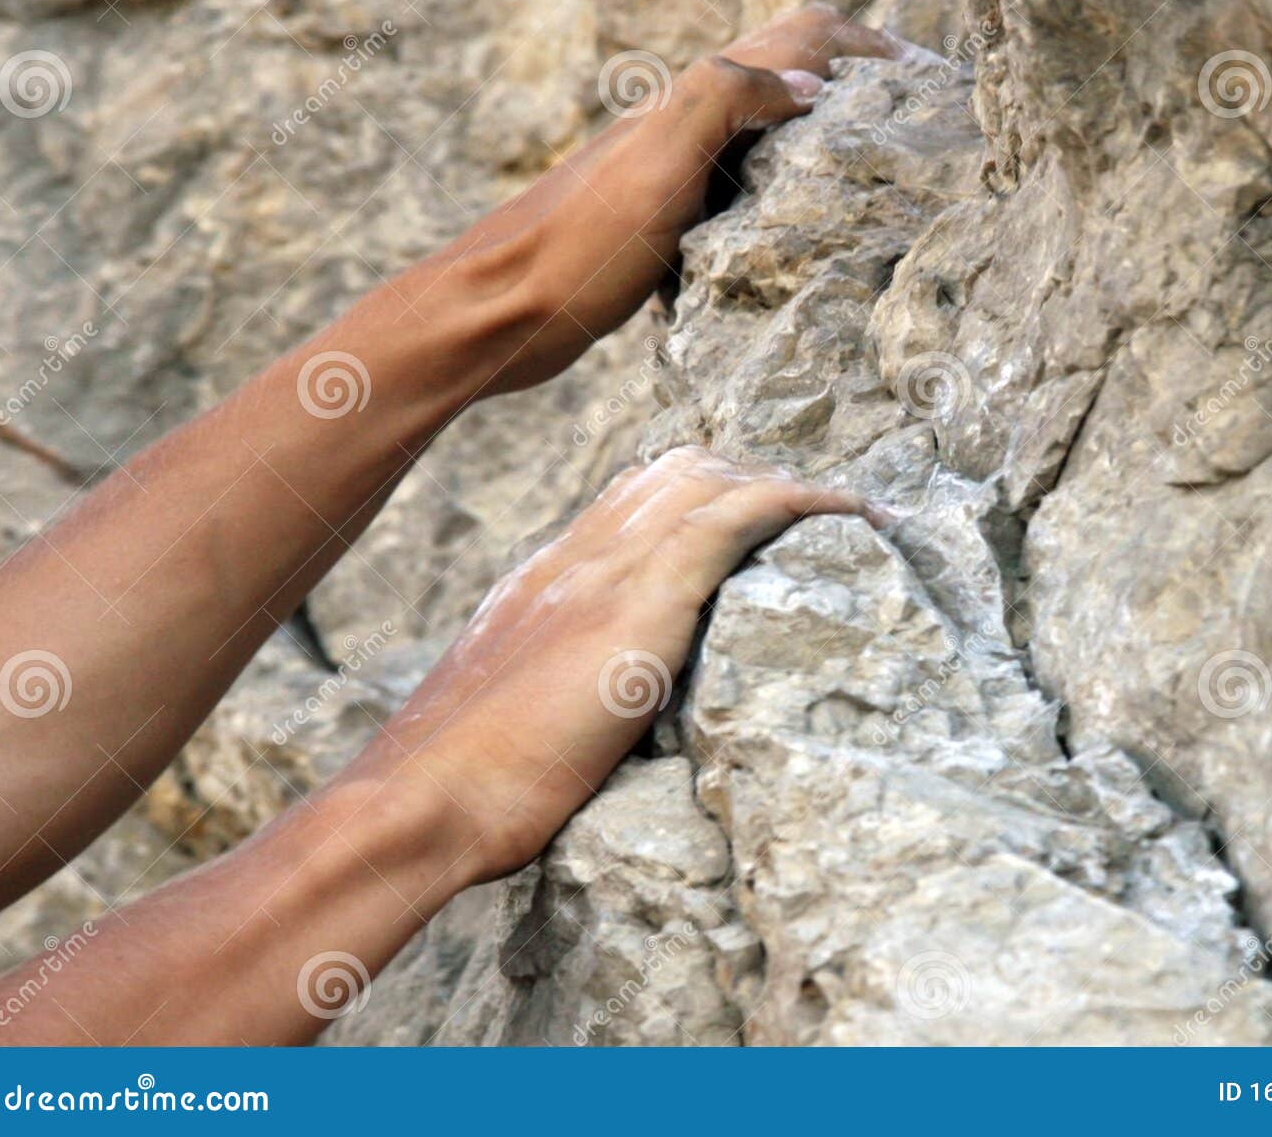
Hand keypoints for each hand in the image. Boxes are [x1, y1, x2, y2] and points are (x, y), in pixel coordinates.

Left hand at [295, 5, 905, 409]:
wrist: (498, 313)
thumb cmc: (575, 245)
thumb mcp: (656, 163)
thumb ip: (725, 102)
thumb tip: (806, 83)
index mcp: (690, 100)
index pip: (794, 39)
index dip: (859, 43)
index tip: (919, 74)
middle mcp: (684, 127)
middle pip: (784, 78)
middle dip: (851, 86)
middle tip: (911, 122)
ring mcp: (672, 177)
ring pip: (763, 136)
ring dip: (820, 140)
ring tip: (873, 175)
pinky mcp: (661, 228)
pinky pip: (738, 195)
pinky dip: (780, 198)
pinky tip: (799, 238)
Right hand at [336, 447, 876, 883]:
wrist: (424, 797)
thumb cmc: (459, 785)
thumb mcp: (505, 718)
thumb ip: (546, 694)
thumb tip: (585, 721)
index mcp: (541, 582)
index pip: (629, 505)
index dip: (696, 500)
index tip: (747, 520)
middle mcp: (574, 557)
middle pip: (674, 475)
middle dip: (747, 481)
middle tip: (809, 516)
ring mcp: (605, 571)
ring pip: (706, 481)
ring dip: (779, 486)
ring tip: (843, 512)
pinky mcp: (639, 602)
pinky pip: (734, 519)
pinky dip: (796, 503)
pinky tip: (847, 512)